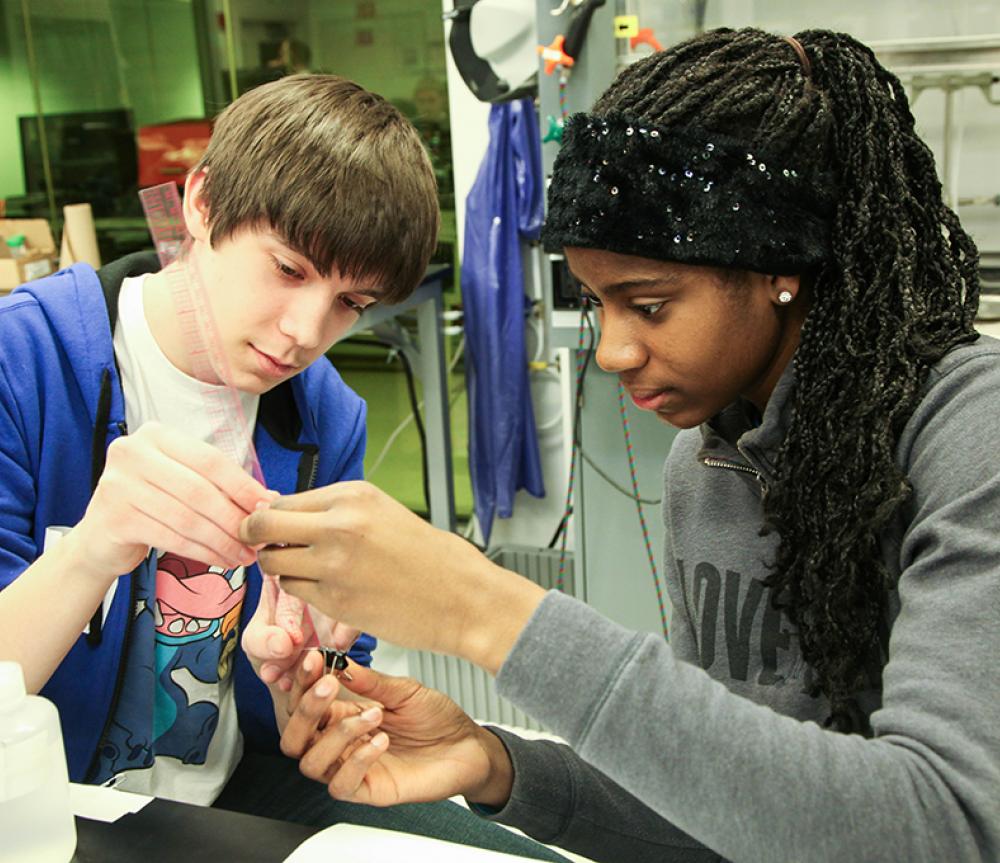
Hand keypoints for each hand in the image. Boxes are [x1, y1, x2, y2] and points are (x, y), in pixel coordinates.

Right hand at [69, 422, 271, 586]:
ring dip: (222, 540)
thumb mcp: (183, 484)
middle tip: (257, 538)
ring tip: (243, 555)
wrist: (99, 538)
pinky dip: (202, 552)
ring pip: (187, 517)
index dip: (243, 485)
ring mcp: (119, 485)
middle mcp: (132, 452)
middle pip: (200, 489)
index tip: (267, 506)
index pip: (210, 459)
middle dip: (234, 518)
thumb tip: (269, 498)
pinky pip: (171, 537)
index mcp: (156, 435)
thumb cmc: (151, 505)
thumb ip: (220, 486)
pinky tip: (221, 560)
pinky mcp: (115, 518)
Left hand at [239, 482, 544, 670]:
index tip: (267, 527)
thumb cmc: (425, 555)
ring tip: (305, 570)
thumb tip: (276, 509)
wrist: (460, 596)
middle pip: (262, 525)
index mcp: (352, 495)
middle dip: (253, 537)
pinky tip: (325, 588)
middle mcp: (339, 524)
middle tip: (258, 547)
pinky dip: (301, 591)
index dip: (267, 517)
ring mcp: (334, 564)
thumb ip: (331, 510)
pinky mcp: (334, 600)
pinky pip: (294, 592)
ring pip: (273, 563)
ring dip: (280, 568)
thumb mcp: (379, 512)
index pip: (281, 501)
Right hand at [282, 657, 513, 807]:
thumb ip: (370, 681)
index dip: (301, 683)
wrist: (468, 745)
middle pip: (294, 738)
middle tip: (329, 686)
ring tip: (375, 715)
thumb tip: (338, 662)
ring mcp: (352, 768)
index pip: (303, 704)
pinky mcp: (369, 791)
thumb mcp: (404, 690)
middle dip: (306, 711)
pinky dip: (355, 762)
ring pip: (311, 764)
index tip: (313, 660)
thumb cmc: (436, 717)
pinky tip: (381, 741)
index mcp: (343, 714)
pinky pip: (341, 786)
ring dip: (336, 736)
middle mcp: (341, 743)